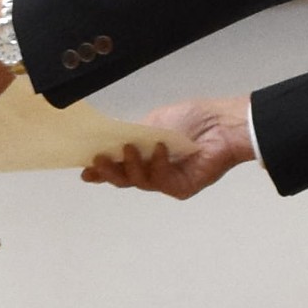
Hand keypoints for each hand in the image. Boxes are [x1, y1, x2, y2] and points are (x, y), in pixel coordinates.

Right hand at [82, 96, 254, 199]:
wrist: (223, 124)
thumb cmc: (192, 118)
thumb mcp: (153, 122)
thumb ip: (132, 135)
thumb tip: (110, 142)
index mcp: (146, 154)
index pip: (119, 165)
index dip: (101, 169)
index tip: (84, 171)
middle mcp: (154, 170)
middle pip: (124, 178)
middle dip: (108, 171)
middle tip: (97, 161)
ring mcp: (166, 181)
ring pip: (139, 182)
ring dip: (131, 166)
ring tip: (128, 149)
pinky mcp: (180, 188)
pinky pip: (161, 181)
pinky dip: (158, 165)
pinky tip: (160, 150)